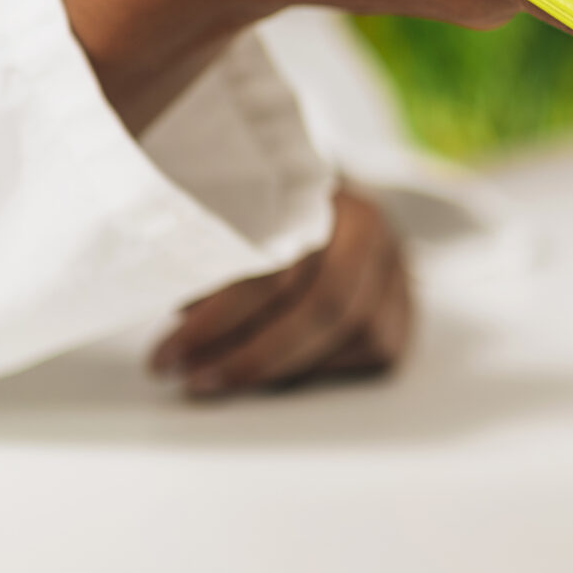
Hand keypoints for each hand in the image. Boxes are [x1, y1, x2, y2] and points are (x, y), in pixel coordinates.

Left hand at [151, 186, 413, 398]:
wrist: (318, 194)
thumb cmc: (263, 206)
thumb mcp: (233, 208)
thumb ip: (212, 248)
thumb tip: (174, 308)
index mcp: (326, 195)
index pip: (279, 266)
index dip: (220, 318)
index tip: (169, 351)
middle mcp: (372, 230)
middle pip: (323, 306)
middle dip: (251, 355)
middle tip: (191, 377)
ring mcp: (396, 266)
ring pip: (354, 332)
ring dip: (283, 367)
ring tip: (220, 377)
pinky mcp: (403, 302)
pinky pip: (375, 347)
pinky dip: (326, 366)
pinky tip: (279, 370)